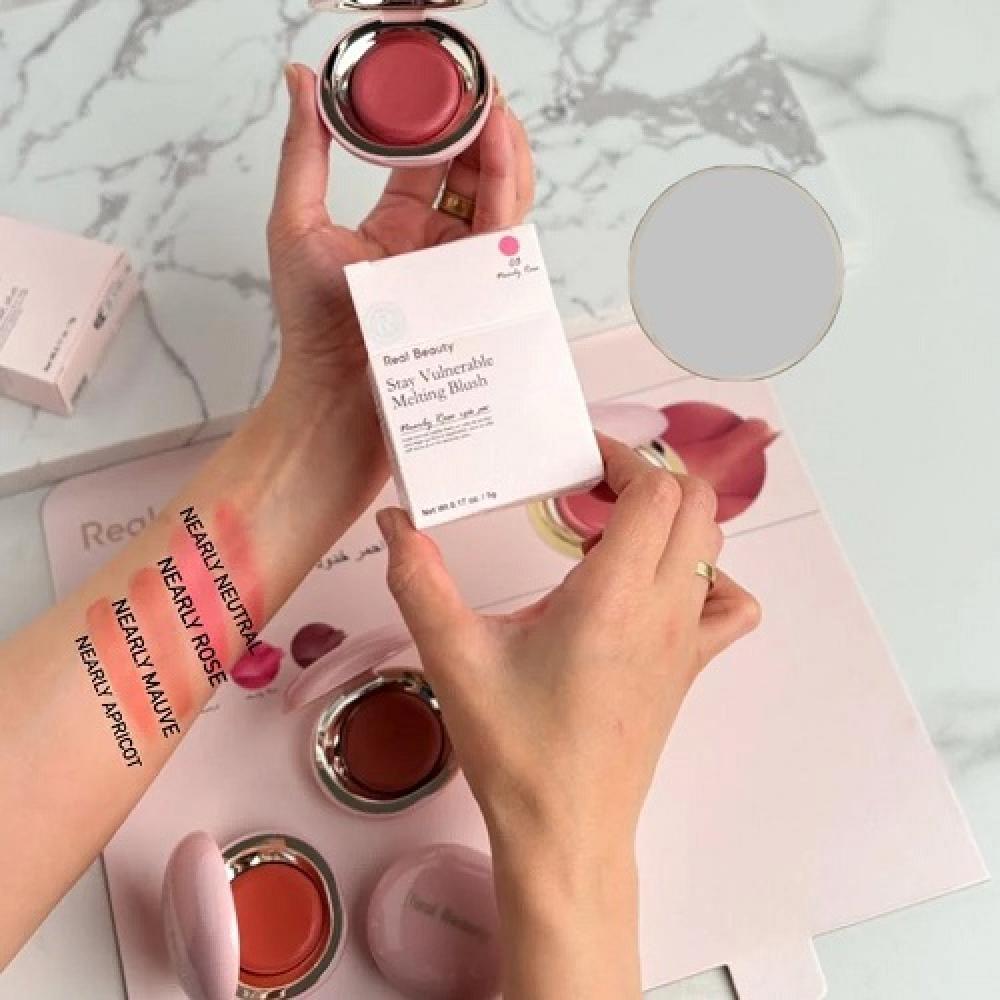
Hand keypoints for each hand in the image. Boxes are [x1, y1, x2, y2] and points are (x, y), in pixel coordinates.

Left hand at [267, 63, 534, 398]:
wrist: (335, 392)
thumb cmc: (313, 323)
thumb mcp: (295, 221)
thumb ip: (305, 151)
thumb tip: (300, 81)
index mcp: (397, 222)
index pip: (431, 160)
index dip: (442, 118)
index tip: (444, 82)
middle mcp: (434, 241)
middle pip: (476, 173)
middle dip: (483, 126)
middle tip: (480, 86)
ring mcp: (459, 264)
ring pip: (500, 197)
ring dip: (503, 148)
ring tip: (492, 107)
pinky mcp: (478, 286)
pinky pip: (503, 230)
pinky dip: (507, 184)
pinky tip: (498, 144)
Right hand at [375, 435, 760, 997]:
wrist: (565, 830)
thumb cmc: (516, 749)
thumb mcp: (454, 656)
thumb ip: (419, 579)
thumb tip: (395, 519)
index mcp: (613, 594)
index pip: (654, 491)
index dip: (622, 456)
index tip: (578, 458)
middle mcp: (663, 609)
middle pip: (695, 504)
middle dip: (647, 477)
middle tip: (589, 486)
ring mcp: (684, 641)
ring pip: (712, 547)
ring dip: (671, 520)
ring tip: (610, 533)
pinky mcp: (688, 669)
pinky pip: (728, 607)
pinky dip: (709, 578)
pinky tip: (657, 589)